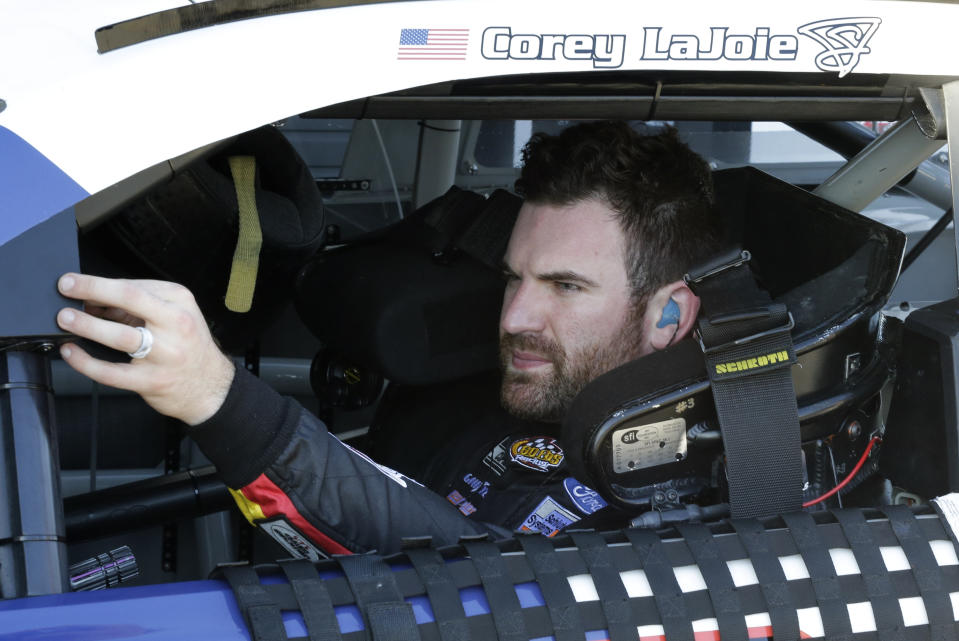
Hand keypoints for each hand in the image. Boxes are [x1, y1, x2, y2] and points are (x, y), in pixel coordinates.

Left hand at [56, 273, 234, 425]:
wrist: (211, 386)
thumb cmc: (189, 348)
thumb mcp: (175, 317)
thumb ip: (140, 307)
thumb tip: (95, 299)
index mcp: (180, 303)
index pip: (135, 286)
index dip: (100, 283)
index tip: (75, 282)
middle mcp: (176, 325)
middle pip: (130, 299)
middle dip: (93, 289)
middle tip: (66, 287)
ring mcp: (166, 354)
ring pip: (121, 336)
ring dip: (87, 325)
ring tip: (65, 319)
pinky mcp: (153, 380)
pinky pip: (112, 371)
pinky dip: (86, 362)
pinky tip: (72, 353)